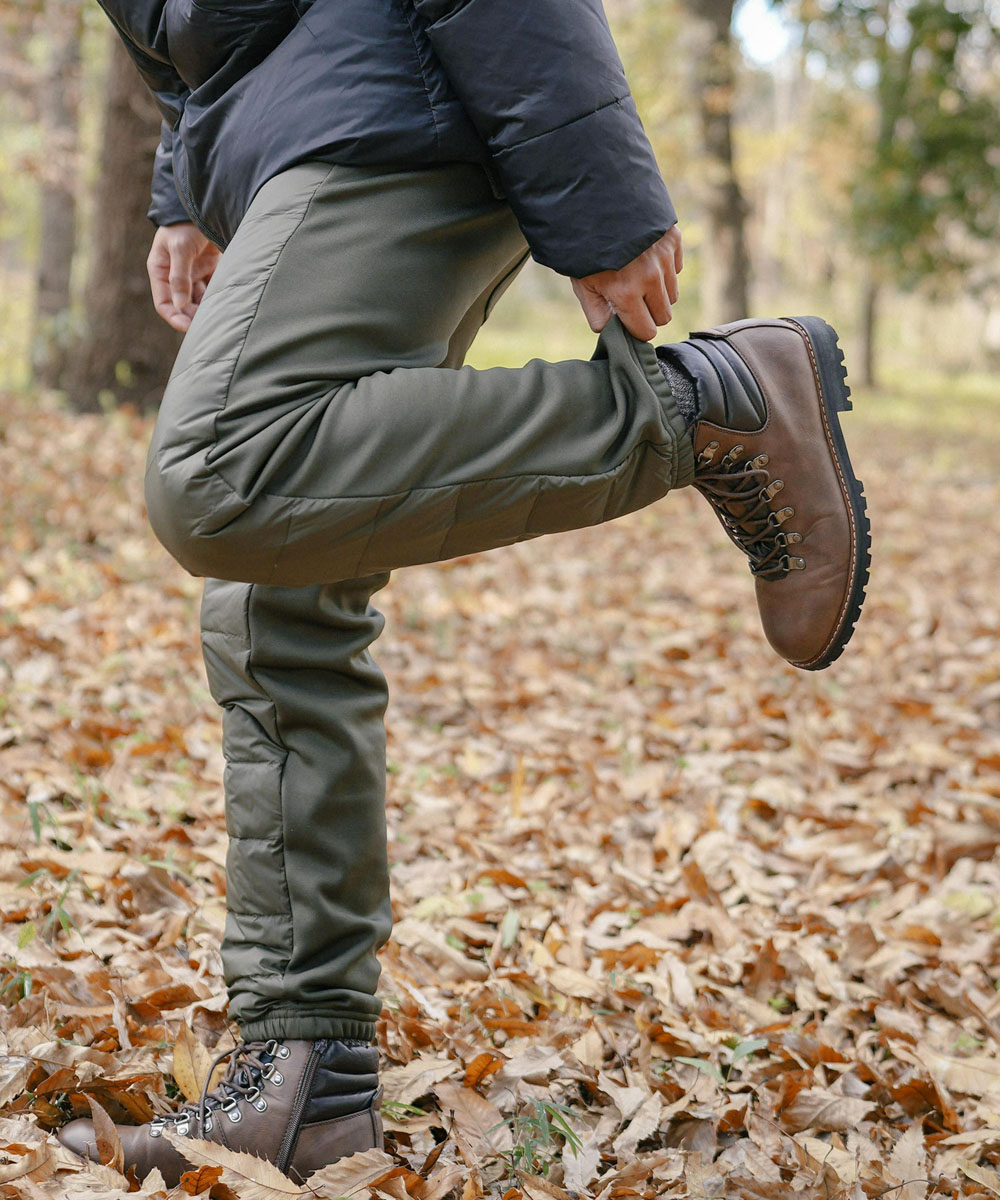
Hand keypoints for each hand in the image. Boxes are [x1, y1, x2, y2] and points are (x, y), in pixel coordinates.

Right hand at [147, 223, 220, 331]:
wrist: (205, 205)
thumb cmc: (186, 224)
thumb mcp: (180, 249)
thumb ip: (180, 277)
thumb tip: (180, 305)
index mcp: (160, 271)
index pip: (164, 303)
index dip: (175, 318)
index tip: (189, 328)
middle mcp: (175, 275)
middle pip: (182, 306)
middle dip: (193, 316)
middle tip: (208, 324)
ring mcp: (192, 273)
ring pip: (197, 301)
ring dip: (205, 310)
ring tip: (217, 316)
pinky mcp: (208, 270)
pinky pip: (211, 291)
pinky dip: (216, 299)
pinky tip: (225, 305)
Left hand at [571, 226, 682, 341]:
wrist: (596, 202)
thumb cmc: (585, 248)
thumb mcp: (583, 285)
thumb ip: (598, 314)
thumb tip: (612, 331)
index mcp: (626, 294)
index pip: (647, 331)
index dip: (637, 329)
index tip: (628, 319)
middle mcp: (650, 278)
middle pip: (664, 316)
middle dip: (650, 313)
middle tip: (633, 300)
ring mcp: (664, 258)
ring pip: (673, 295)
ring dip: (658, 292)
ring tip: (637, 276)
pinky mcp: (673, 240)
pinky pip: (677, 269)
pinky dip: (664, 269)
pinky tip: (645, 258)